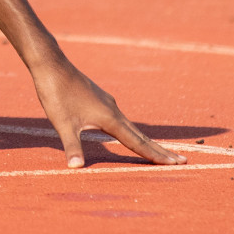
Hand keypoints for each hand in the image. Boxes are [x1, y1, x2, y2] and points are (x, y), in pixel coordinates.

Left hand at [31, 59, 185, 167]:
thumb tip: (76, 168)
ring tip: (160, 151)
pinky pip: (121, 119)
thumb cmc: (56, 94)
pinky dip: (132, 130)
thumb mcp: (62, 124)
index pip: (137, 142)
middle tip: (182, 160)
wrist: (51, 65)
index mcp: (110, 119)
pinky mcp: (100, 99)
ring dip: (147, 140)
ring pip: (132, 126)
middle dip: (160, 150)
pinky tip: (127, 131)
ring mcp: (108, 103)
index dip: (155, 155)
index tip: (176, 164)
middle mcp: (114, 111)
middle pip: (141, 135)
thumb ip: (72, 146)